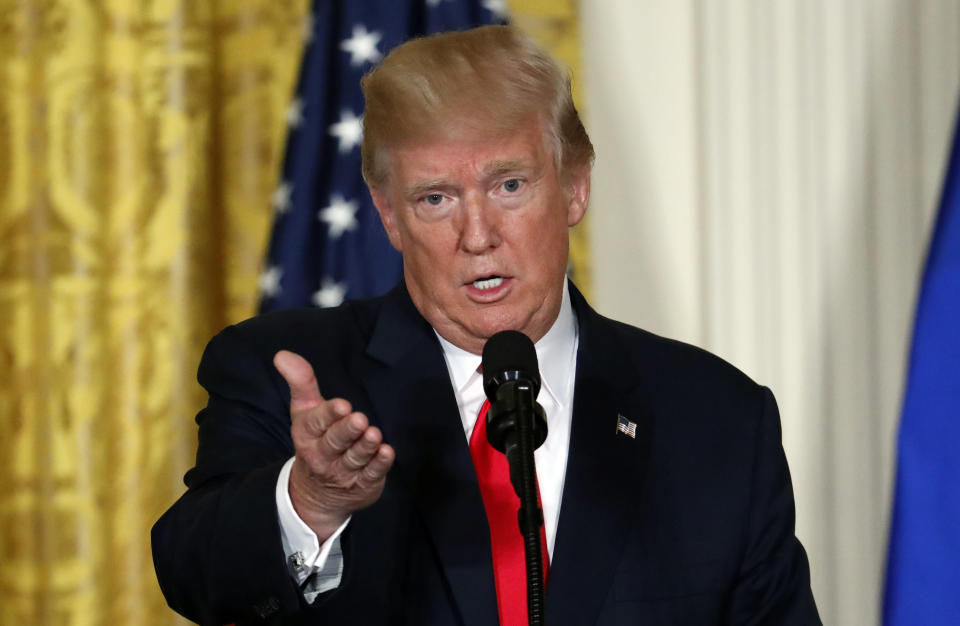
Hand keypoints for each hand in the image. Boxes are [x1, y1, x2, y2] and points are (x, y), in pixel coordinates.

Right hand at [273, 350, 394, 540]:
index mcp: (308, 435)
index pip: (317, 423)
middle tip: (360, 419)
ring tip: (375, 435)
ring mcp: (342, 472)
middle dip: (347, 431)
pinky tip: (388, 453)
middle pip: (335, 442)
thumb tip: (282, 355)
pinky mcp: (362, 484)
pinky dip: (380, 465)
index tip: (342, 405)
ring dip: (365, 447)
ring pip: (354, 459)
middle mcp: (323, 455)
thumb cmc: (314, 440)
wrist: (315, 494)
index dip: (329, 414)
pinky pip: (371, 475)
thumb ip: (300, 382)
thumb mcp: (304, 412)